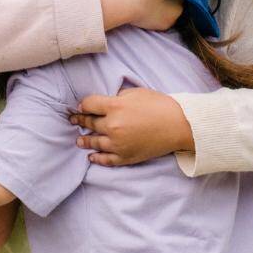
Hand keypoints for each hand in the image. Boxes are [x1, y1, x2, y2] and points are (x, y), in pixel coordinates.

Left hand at [69, 87, 192, 166]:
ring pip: (94, 142)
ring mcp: (118, 143)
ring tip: (79, 140)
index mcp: (115, 106)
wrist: (179, 125)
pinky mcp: (125, 157)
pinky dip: (97, 158)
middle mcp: (113, 126)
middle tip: (73, 120)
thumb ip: (117, 97)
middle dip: (80, 120)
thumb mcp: (136, 93)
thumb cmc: (159, 105)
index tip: (81, 107)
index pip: (89, 105)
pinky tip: (91, 156)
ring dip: (84, 141)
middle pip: (89, 123)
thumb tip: (104, 104)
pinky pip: (105, 159)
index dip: (83, 105)